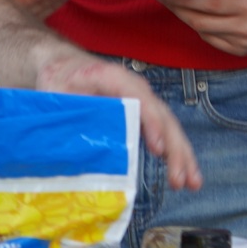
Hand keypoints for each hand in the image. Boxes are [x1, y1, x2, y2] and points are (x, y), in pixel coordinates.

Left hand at [35, 46, 201, 191]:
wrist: (63, 64)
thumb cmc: (58, 80)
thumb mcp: (55, 94)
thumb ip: (67, 116)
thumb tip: (77, 153)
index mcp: (110, 77)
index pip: (138, 98)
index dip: (151, 123)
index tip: (158, 149)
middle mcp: (134, 87)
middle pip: (162, 115)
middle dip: (175, 147)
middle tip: (180, 178)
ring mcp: (142, 100)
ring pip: (169, 125)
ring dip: (182, 154)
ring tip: (192, 183)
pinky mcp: (143, 114)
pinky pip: (164, 132)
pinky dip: (175, 153)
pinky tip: (183, 175)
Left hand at [162, 0, 246, 57]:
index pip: (207, 3)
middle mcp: (245, 28)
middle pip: (199, 21)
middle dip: (177, 8)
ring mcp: (243, 43)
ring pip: (203, 33)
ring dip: (186, 18)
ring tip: (174, 4)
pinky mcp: (242, 51)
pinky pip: (213, 41)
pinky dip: (201, 28)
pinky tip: (194, 16)